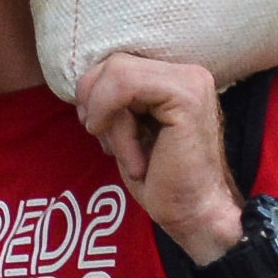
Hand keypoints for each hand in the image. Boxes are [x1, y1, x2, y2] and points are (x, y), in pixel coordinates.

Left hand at [71, 50, 239, 254]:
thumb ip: (114, 99)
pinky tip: (134, 157)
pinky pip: (125, 87)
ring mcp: (191, 81)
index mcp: (175, 78)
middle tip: (106, 142)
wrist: (194, 214)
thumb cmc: (161, 179)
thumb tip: (83, 83)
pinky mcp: (186, 96)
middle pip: (113, 63)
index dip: (93, 95)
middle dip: (95, 104)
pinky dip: (116, 124)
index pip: (116, 64)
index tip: (99, 131)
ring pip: (117, 73)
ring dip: (108, 119)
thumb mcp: (128, 129)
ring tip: (127, 155)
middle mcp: (188, 73)